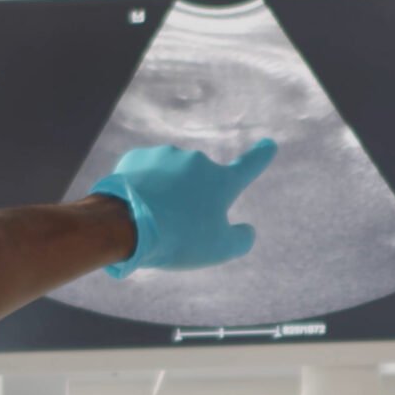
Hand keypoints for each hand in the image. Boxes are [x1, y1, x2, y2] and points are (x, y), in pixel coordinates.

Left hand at [96, 139, 277, 276]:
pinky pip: (145, 175)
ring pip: (170, 179)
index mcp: (221, 181)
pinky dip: (143, 188)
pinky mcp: (137, 158)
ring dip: (166, 195)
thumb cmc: (179, 239)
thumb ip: (241, 240)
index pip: (248, 167)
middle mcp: (197, 161)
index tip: (269, 145)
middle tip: (179, 228)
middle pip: (199, 184)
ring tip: (153, 220)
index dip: (260, 157)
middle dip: (192, 200)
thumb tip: (247, 231)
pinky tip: (135, 207)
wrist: (125, 224)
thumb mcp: (219, 250)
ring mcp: (166, 155)